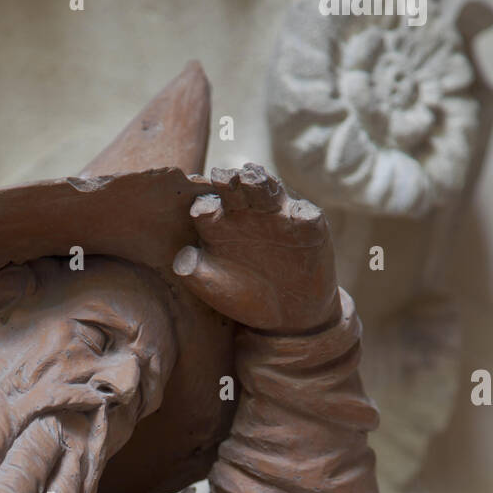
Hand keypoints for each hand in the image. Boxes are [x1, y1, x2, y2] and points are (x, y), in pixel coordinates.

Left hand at [173, 164, 341, 334]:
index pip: (207, 205)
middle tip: (222, 178)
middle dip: (230, 180)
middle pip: (236, 188)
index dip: (203, 204)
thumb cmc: (246, 297)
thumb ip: (196, 272)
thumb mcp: (216, 288)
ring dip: (260, 183)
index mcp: (219, 224)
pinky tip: (295, 215)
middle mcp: (247, 212)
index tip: (199, 210)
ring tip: (252, 180)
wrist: (289, 315)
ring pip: (269, 191)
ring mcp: (279, 215)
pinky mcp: (309, 226)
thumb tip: (183, 257)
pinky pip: (306, 215)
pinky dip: (301, 212)